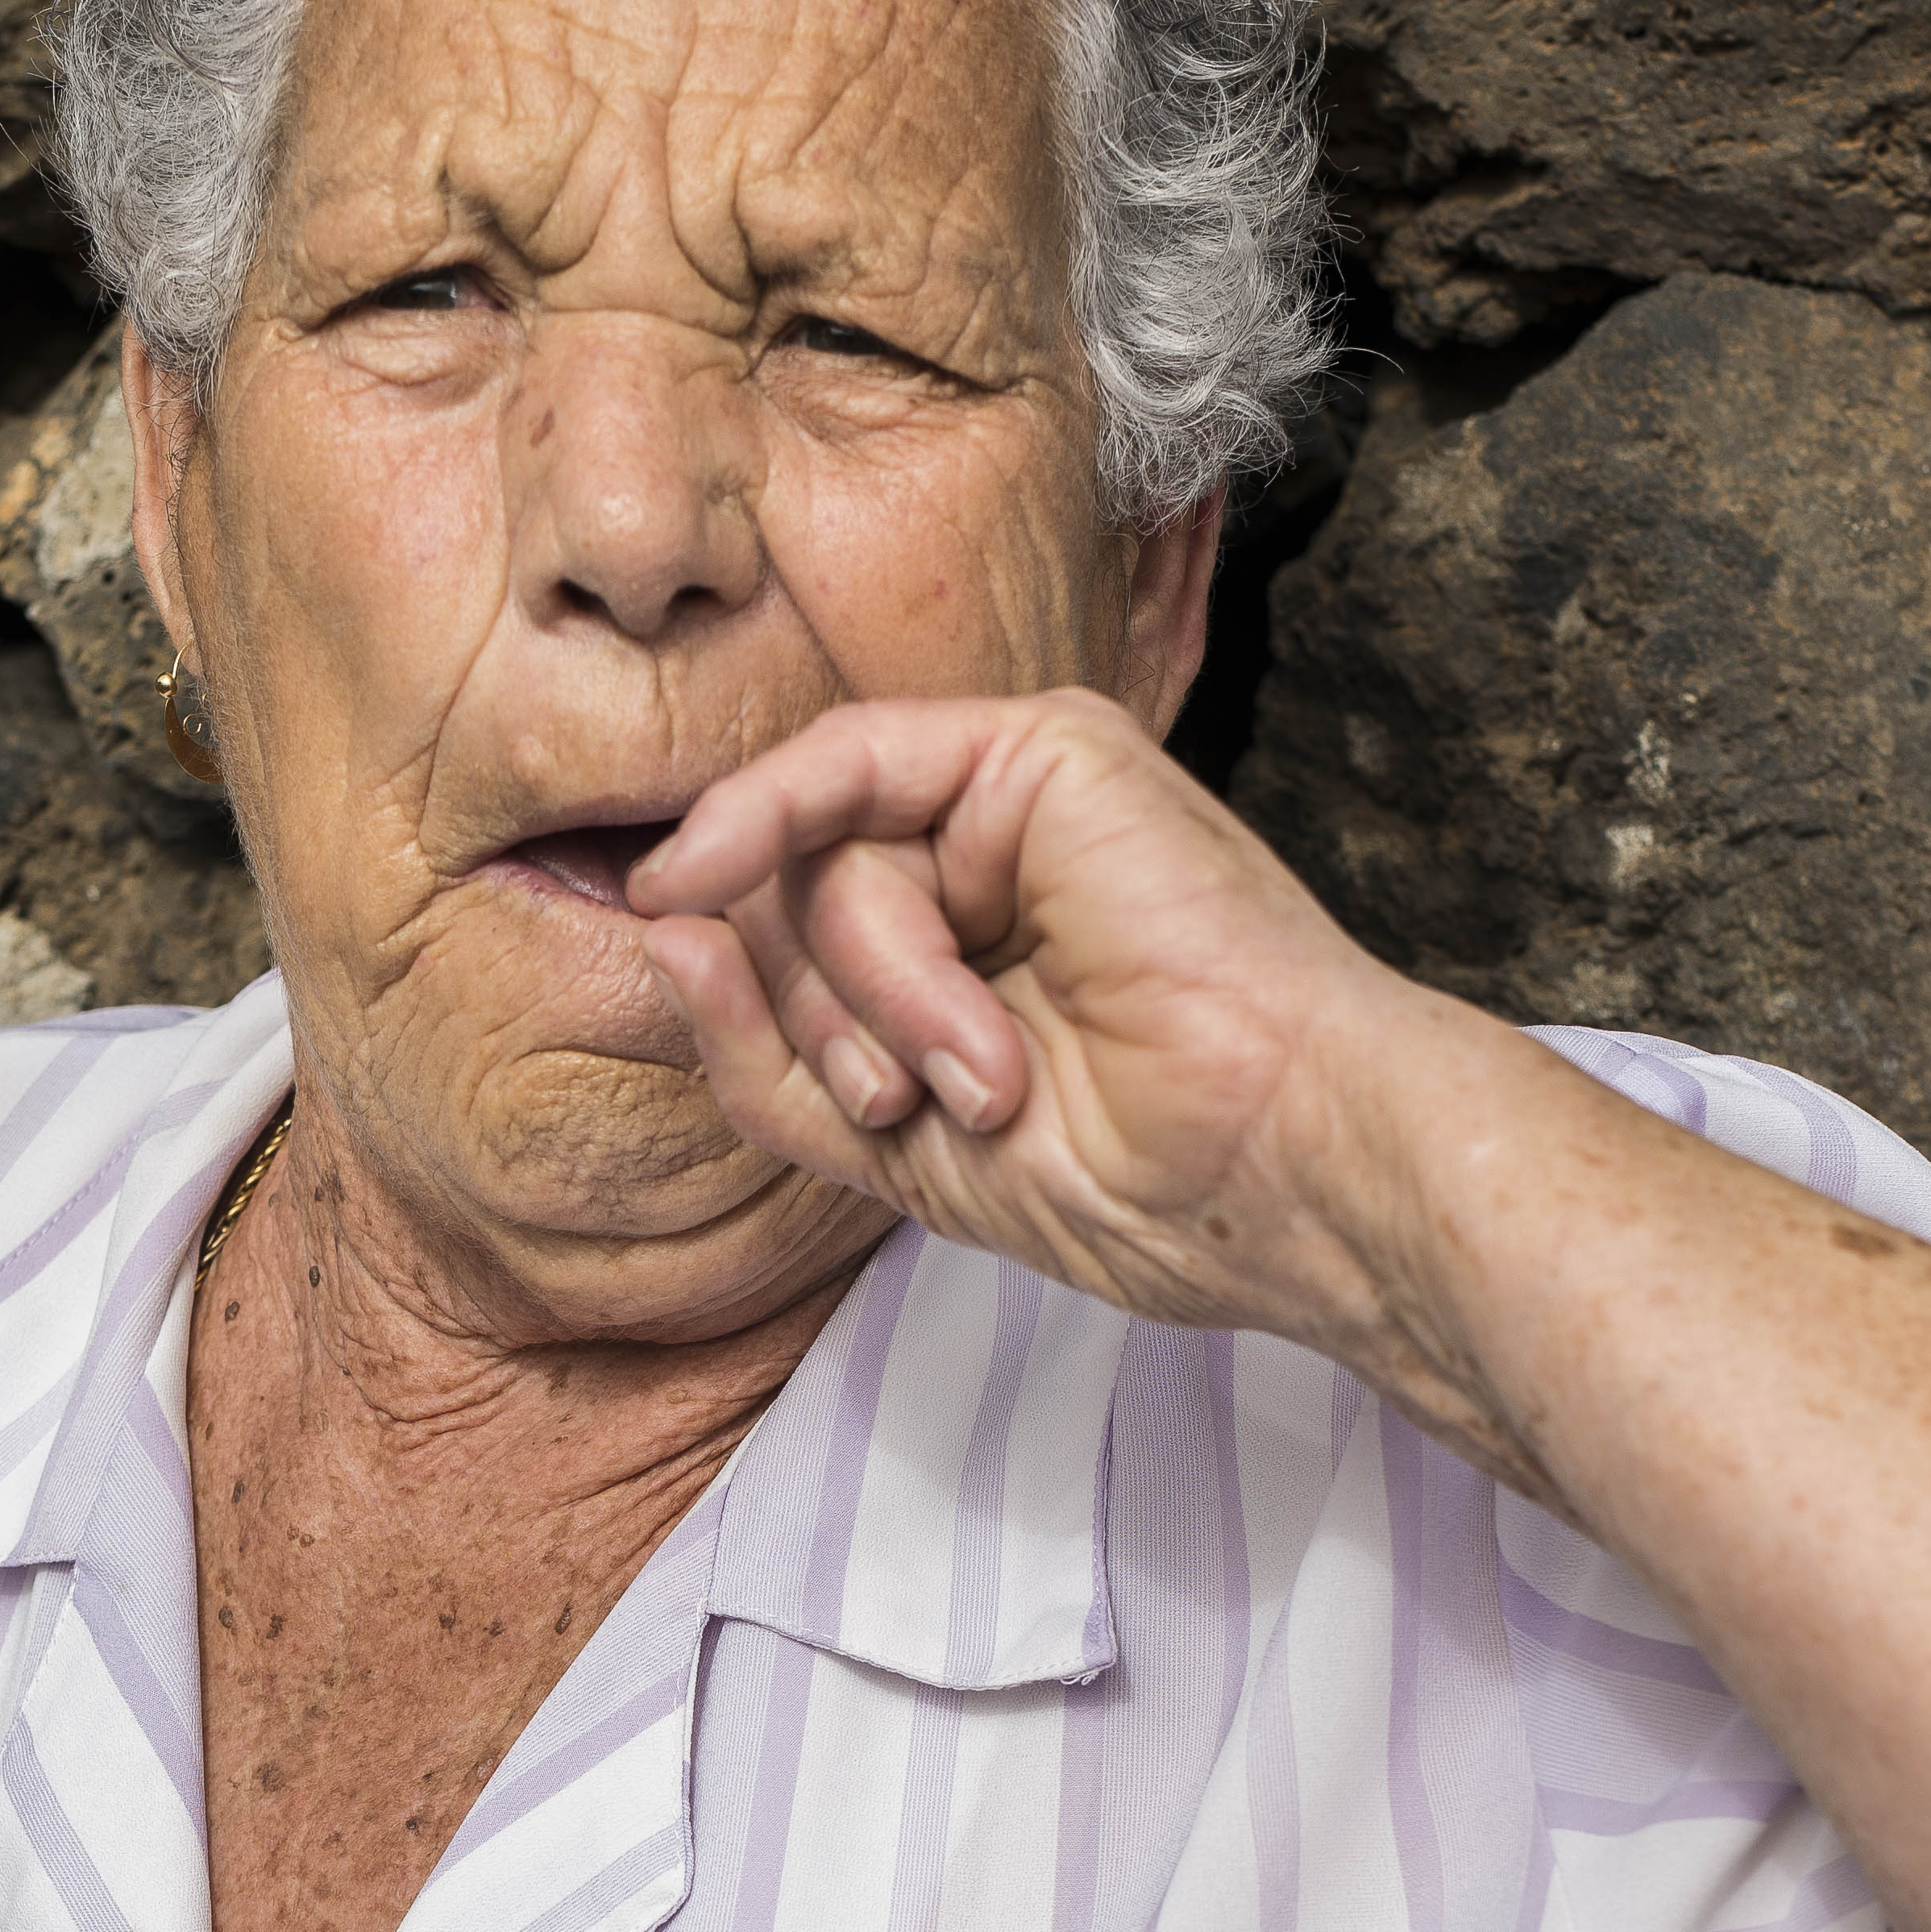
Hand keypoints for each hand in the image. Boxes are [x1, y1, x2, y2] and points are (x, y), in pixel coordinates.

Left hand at [628, 684, 1505, 1391]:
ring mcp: (1013, 799)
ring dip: (875, 991)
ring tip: (987, 1072)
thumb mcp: (888, 1144)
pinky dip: (777, 828)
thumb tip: (659, 927)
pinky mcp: (1041, 748)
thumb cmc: (1131, 1183)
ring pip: (817, 858)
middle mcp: (985, 863)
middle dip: (822, 1019)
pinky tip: (711, 875)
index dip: (757, 1016)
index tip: (823, 1100)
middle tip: (920, 1105)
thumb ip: (764, 1052)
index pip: (787, 951)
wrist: (1271, 1171)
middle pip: (785, 903)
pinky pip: (844, 766)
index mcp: (967, 954)